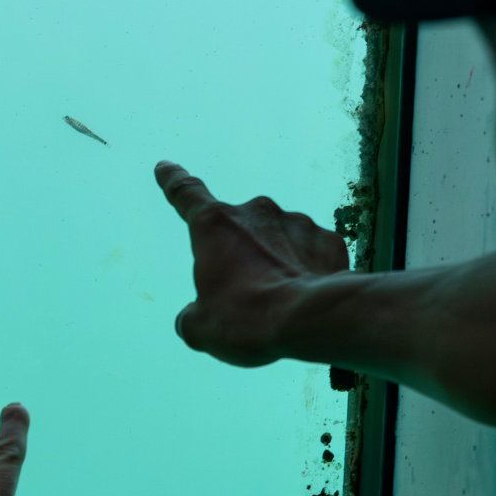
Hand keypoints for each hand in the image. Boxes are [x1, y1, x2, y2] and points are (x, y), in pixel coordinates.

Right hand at [155, 160, 349, 365]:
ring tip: (280, 298)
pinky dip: (306, 269)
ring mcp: (297, 223)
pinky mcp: (328, 240)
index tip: (166, 167)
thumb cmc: (249, 319)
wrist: (316, 319)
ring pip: (278, 239)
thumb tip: (192, 317)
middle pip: (240, 229)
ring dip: (275, 260)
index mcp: (215, 226)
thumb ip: (192, 317)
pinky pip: (310, 252)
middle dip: (241, 253)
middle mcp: (256, 212)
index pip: (186, 195)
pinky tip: (307, 294)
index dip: (173, 181)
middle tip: (246, 291)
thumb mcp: (203, 328)